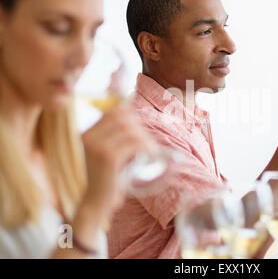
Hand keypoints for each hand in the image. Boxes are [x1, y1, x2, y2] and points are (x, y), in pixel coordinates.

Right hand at [80, 106, 156, 221]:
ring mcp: (98, 147)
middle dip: (139, 128)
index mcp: (86, 135)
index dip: (131, 116)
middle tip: (147, 142)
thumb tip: (135, 119)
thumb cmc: (105, 180)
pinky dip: (145, 147)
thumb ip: (114, 138)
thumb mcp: (105, 155)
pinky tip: (150, 155)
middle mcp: (89, 137)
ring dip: (145, 139)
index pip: (112, 112)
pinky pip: (133, 144)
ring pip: (130, 130)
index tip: (140, 129)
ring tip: (151, 150)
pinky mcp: (109, 158)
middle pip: (122, 118)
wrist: (95, 205)